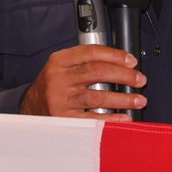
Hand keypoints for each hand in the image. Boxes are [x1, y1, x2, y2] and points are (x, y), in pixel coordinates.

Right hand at [19, 46, 145, 117]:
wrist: (31, 107)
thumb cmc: (53, 85)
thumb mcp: (62, 66)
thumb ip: (84, 61)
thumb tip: (121, 64)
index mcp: (59, 60)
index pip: (91, 52)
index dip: (115, 55)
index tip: (131, 61)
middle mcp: (59, 78)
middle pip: (97, 72)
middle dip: (124, 75)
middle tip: (140, 80)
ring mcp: (61, 99)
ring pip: (98, 97)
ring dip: (122, 99)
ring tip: (138, 100)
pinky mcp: (64, 118)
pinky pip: (92, 119)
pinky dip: (111, 119)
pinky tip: (124, 117)